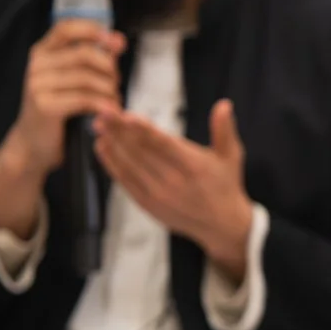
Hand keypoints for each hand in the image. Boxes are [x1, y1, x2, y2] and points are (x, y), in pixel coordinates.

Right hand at [0, 18, 127, 239]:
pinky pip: (85, 99)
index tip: (116, 42)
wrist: (33, 145)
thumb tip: (118, 41)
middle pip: (85, 55)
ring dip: (110, 90)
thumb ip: (91, 60)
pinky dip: (104, 105)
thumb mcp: (71, 80)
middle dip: (110, 69)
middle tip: (117, 83)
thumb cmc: (58, 111)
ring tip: (114, 101)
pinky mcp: (44, 106)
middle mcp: (37, 65)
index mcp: (42, 52)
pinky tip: (110, 111)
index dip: (94, 30)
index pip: (66, 28)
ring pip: (89, 78)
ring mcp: (38, 85)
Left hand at [94, 98, 257, 281]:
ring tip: (99, 125)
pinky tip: (102, 147)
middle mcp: (173, 182)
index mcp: (193, 167)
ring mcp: (158, 195)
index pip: (163, 145)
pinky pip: (124, 181)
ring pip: (129, 165)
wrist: (220, 225)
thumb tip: (224, 104)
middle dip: (120, 130)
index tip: (127, 116)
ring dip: (112, 144)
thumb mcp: (231, 156)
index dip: (144, 130)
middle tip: (104, 112)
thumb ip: (224, 129)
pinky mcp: (147, 204)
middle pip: (141, 152)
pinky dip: (111, 163)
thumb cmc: (225, 185)